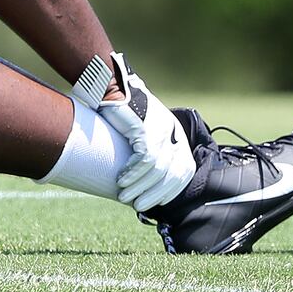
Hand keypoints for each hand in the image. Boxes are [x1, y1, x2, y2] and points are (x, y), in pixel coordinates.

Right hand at [73, 53, 195, 211]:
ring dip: (140, 187)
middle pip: (172, 173)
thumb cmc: (120, 111)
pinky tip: (121, 180)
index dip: (171, 189)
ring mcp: (161, 130)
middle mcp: (172, 133)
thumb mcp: (140, 130)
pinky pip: (144, 159)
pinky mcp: (146, 128)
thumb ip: (145, 149)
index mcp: (175, 134)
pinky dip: (133, 173)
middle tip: (138, 206)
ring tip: (124, 196)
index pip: (183, 169)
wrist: (109, 85)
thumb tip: (140, 178)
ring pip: (157, 169)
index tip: (157, 202)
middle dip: (155, 193)